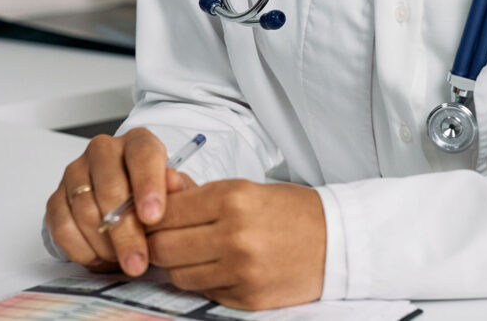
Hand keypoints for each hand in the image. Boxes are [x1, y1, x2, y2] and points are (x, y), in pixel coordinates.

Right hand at [45, 129, 190, 275]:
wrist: (127, 206)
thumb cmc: (153, 197)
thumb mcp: (175, 194)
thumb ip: (177, 190)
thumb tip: (174, 183)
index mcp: (137, 142)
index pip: (142, 155)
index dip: (148, 185)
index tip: (153, 217)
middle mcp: (104, 151)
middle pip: (110, 188)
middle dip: (125, 232)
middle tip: (137, 262)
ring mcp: (76, 172)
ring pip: (85, 210)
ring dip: (104, 244)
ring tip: (122, 260)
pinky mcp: (57, 197)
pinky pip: (61, 226)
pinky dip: (80, 248)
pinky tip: (98, 257)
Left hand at [146, 180, 325, 309]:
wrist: (336, 241)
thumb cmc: (288, 211)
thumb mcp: (243, 188)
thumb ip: (197, 193)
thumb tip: (158, 189)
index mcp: (233, 198)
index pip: (165, 212)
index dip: (151, 217)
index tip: (151, 218)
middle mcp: (235, 235)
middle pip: (163, 248)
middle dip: (157, 244)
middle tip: (165, 239)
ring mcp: (242, 271)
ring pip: (178, 275)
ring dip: (178, 266)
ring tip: (194, 254)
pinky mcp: (248, 298)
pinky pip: (204, 292)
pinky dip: (203, 282)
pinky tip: (218, 268)